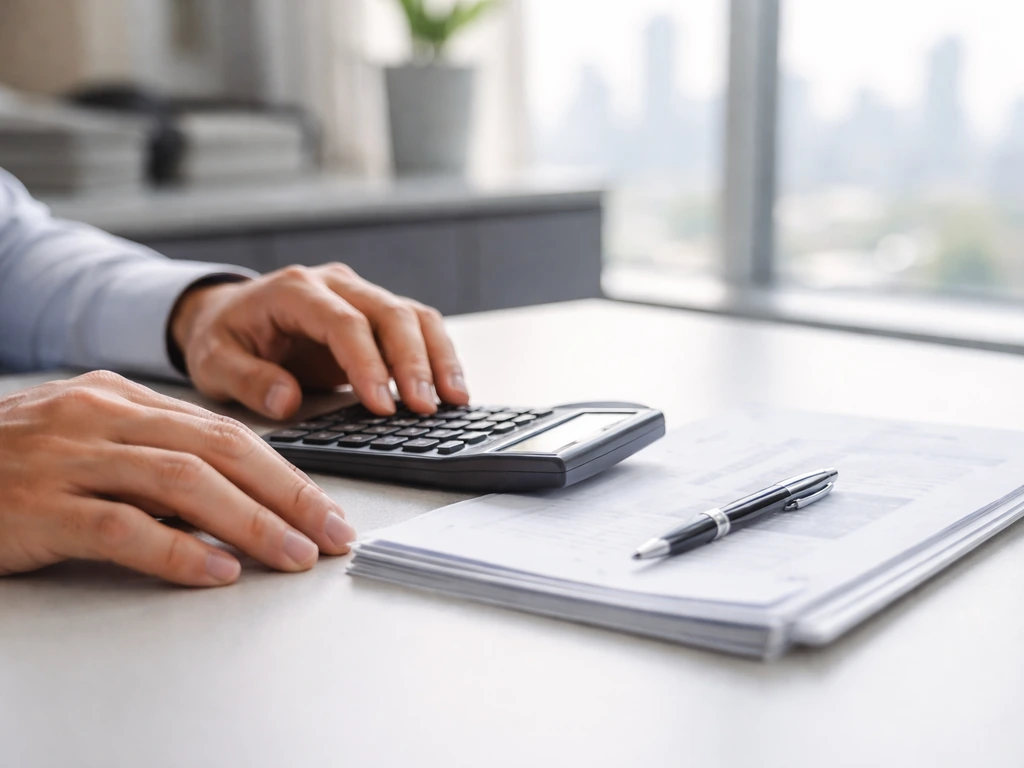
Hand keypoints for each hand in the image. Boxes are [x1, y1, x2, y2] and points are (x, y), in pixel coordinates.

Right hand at [0, 371, 356, 585]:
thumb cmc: (10, 462)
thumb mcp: (87, 437)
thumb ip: (154, 451)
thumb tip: (236, 492)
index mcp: (121, 397)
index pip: (225, 431)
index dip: (286, 472)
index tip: (326, 508)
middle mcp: (101, 415)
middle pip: (221, 450)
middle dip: (289, 494)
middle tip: (332, 533)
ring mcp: (68, 458)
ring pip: (184, 482)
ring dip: (251, 523)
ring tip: (293, 555)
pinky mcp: (38, 506)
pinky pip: (122, 527)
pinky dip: (178, 550)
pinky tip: (217, 571)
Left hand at [170, 263, 470, 419]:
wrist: (227, 315)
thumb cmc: (223, 337)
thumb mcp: (214, 363)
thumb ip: (248, 380)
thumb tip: (287, 401)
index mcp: (294, 290)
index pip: (343, 322)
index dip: (368, 363)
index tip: (381, 404)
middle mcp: (335, 285)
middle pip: (390, 314)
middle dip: (414, 363)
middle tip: (425, 408)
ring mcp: (360, 296)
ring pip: (415, 316)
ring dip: (438, 358)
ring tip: (454, 400)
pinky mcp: (376, 316)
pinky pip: (418, 329)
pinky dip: (439, 357)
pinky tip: (451, 389)